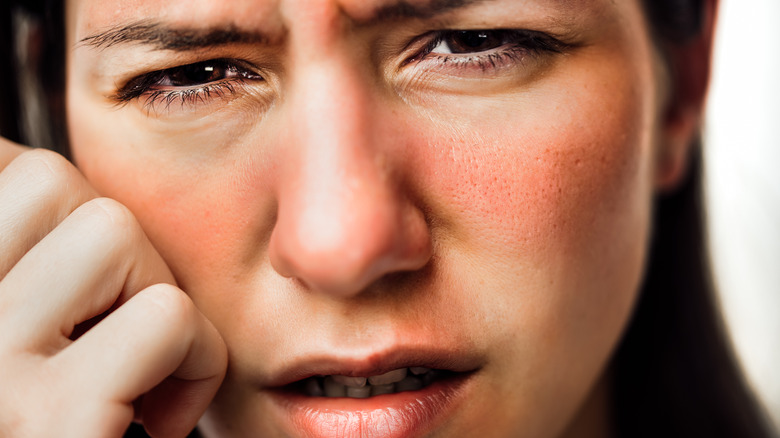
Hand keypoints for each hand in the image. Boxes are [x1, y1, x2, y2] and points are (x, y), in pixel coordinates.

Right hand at [0, 139, 226, 437]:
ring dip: (153, 301)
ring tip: (132, 373)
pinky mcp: (55, 426)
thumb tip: (13, 165)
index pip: (3, 171)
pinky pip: (166, 318)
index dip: (53, 209)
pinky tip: (156, 422)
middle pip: (57, 185)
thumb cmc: (52, 419)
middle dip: (112, 251)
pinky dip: (192, 366)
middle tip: (106, 332)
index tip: (77, 281)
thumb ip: (20, 259)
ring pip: (115, 233)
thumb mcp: (21, 341)